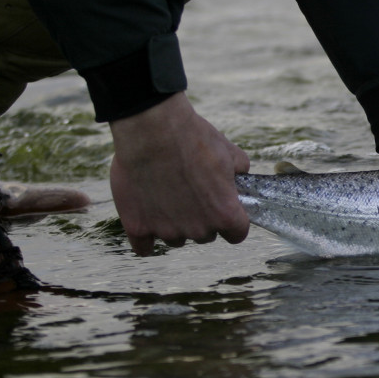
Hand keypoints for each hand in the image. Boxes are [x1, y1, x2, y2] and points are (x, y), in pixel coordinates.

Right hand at [108, 92, 249, 255]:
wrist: (153, 129)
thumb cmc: (194, 138)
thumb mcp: (230, 152)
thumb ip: (240, 172)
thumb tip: (240, 176)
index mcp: (225, 215)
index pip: (237, 234)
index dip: (231, 221)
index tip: (223, 208)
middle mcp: (198, 229)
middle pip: (205, 235)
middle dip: (201, 218)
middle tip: (190, 193)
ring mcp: (167, 231)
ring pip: (176, 239)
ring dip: (174, 224)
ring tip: (166, 195)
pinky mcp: (138, 227)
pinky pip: (144, 248)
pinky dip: (145, 239)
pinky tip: (146, 224)